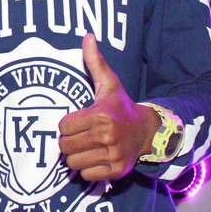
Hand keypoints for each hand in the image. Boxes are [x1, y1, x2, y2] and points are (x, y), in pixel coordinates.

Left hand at [58, 34, 159, 181]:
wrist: (147, 131)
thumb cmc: (121, 107)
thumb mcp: (109, 84)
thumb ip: (95, 62)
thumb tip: (88, 36)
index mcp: (100, 115)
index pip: (63, 126)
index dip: (68, 124)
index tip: (78, 121)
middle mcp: (106, 136)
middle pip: (65, 146)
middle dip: (70, 141)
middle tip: (81, 135)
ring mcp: (112, 156)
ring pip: (73, 163)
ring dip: (76, 156)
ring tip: (87, 147)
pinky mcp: (115, 171)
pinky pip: (86, 175)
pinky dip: (88, 169)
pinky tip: (96, 157)